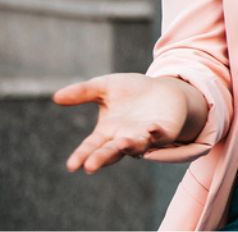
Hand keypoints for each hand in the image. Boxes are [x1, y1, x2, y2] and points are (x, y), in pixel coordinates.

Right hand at [52, 73, 191, 172]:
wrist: (163, 89)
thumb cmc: (132, 91)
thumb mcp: (105, 87)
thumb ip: (83, 92)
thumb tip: (56, 97)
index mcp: (107, 132)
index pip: (91, 146)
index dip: (82, 155)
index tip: (72, 166)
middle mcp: (124, 138)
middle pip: (110, 152)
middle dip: (100, 158)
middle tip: (90, 167)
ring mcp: (144, 138)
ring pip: (135, 147)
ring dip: (128, 146)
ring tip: (121, 143)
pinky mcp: (165, 132)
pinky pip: (161, 136)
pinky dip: (156, 134)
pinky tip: (151, 129)